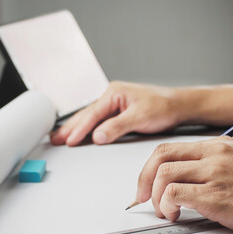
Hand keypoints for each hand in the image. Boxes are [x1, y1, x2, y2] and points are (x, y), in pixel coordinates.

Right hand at [50, 81, 184, 145]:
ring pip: (91, 117)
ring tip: (61, 136)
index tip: (69, 141)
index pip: (92, 114)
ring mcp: (114, 103)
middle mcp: (112, 96)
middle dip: (70, 127)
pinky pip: (99, 120)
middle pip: (87, 114)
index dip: (80, 129)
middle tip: (55, 139)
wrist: (178, 106)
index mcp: (114, 93)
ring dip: (76, 128)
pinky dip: (88, 128)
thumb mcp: (140, 117)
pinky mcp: (118, 111)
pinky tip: (82, 133)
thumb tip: (97, 136)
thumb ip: (117, 127)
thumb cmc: (163, 106)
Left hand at [136, 136, 232, 233]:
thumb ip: (206, 162)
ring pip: (164, 175)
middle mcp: (213, 155)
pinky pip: (175, 193)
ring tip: (164, 209)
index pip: (169, 148)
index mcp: (215, 145)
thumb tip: (177, 173)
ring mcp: (214, 173)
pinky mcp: (215, 196)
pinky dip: (167, 204)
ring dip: (155, 195)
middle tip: (142, 196)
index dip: (150, 166)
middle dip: (144, 178)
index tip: (146, 182)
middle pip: (161, 157)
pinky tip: (174, 213)